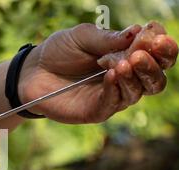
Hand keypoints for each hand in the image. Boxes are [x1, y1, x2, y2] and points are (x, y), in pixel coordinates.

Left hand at [19, 23, 177, 122]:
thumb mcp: (82, 37)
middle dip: (154, 65)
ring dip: (134, 76)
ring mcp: (112, 96)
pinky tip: (112, 75)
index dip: (162, 46)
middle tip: (141, 53)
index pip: (156, 54)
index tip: (155, 37)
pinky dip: (116, 88)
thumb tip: (136, 32)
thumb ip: (107, 37)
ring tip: (123, 63)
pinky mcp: (97, 111)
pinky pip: (114, 102)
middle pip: (155, 78)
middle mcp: (125, 78)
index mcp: (127, 56)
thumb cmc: (59, 52)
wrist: (32, 72)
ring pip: (138, 91)